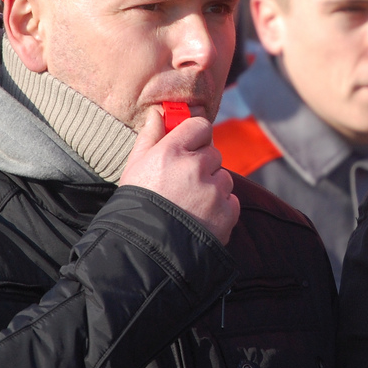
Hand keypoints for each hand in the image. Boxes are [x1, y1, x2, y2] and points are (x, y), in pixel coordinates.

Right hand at [120, 108, 239, 243]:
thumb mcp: (134, 168)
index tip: (190, 147)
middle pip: (213, 153)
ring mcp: (214, 191)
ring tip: (189, 206)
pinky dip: (221, 209)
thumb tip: (160, 113)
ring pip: (224, 177)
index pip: (201, 126)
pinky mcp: (227, 213)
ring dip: (212, 188)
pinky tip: (199, 218)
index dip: (196, 136)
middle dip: (202, 166)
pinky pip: (232, 200)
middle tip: (182, 185)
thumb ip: (150, 136)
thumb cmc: (136, 206)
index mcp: (171, 152)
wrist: (143, 254)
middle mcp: (195, 167)